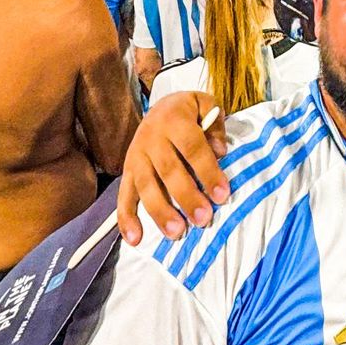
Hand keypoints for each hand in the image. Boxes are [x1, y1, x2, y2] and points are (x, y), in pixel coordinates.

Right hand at [117, 91, 227, 243]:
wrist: (160, 107)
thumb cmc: (189, 113)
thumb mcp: (205, 105)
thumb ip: (215, 125)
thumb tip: (220, 150)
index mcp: (174, 119)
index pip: (192, 147)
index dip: (208, 171)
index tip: (222, 195)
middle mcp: (151, 138)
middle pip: (169, 170)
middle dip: (186, 196)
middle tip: (203, 219)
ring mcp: (136, 156)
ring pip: (146, 186)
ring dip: (160, 212)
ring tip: (176, 233)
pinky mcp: (127, 171)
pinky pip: (123, 196)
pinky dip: (126, 219)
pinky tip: (135, 239)